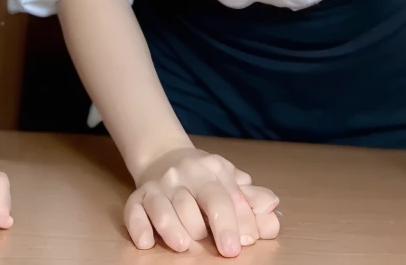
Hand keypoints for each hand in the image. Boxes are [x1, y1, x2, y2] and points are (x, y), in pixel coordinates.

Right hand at [126, 146, 279, 255]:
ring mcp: (158, 185)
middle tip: (223, 250)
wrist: (164, 156)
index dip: (236, 221)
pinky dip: (138, 226)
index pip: (223, 196)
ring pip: (162, 206)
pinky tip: (146, 242)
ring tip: (184, 246)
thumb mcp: (231, 181)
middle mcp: (181, 174)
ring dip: (172, 228)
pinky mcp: (138, 196)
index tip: (244, 243)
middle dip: (206, 227)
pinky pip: (134, 210)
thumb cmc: (205, 179)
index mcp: (210, 169)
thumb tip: (272, 206)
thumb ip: (252, 198)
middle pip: (192, 201)